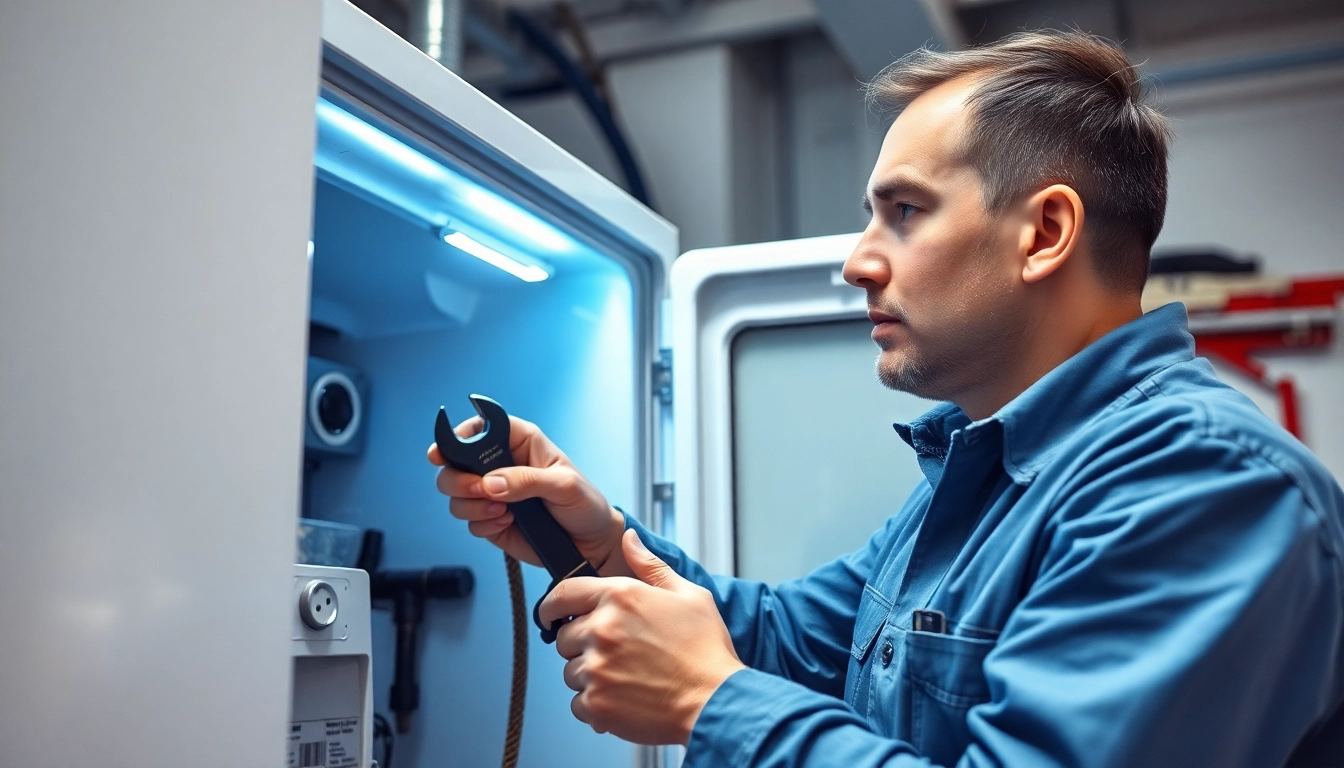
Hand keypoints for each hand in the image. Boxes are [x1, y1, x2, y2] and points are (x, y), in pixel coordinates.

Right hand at [428, 415, 630, 575]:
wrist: (590, 543)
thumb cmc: (584, 504)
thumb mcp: (564, 485)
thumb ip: (527, 480)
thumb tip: (490, 483)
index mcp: (519, 443)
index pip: (480, 428)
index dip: (457, 436)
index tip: (441, 452)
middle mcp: (500, 466)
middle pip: (454, 464)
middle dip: (458, 479)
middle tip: (479, 491)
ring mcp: (492, 495)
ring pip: (456, 495)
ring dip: (470, 505)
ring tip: (502, 512)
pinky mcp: (490, 520)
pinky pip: (469, 522)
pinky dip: (482, 524)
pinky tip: (507, 523)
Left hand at [540, 529, 745, 744]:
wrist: (716, 701)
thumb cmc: (705, 650)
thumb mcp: (688, 595)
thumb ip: (650, 566)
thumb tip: (629, 539)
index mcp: (620, 596)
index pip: (563, 593)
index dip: (552, 606)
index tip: (552, 615)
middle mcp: (602, 629)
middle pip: (565, 637)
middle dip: (583, 645)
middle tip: (617, 654)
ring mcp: (597, 668)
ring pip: (571, 672)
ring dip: (591, 676)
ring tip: (627, 678)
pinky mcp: (597, 703)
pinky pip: (578, 704)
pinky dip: (596, 705)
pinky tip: (624, 699)